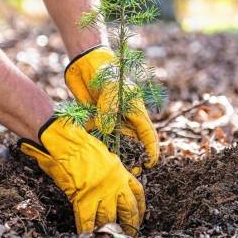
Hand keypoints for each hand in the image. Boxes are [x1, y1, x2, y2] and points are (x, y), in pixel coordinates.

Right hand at [18, 117, 145, 235]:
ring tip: (110, 237)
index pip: (137, 192)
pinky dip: (88, 230)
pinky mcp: (84, 199)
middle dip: (130, 224)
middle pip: (129, 209)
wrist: (67, 143)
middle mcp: (115, 184)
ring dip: (110, 230)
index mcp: (120, 171)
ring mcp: (101, 193)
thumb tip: (112, 184)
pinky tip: (88, 236)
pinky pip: (88, 221)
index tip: (140, 216)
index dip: (140, 207)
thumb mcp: (104, 155)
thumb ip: (111, 171)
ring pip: (110, 218)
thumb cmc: (81, 145)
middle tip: (129, 233)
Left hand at [64, 45, 158, 168]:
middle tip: (128, 173)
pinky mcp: (94, 120)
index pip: (147, 134)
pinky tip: (92, 151)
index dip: (151, 150)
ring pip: (114, 142)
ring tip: (110, 167)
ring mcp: (109, 120)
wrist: (86, 64)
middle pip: (132, 143)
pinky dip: (94, 142)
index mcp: (135, 111)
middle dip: (131, 159)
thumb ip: (109, 111)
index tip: (149, 164)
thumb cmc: (106, 73)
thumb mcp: (110, 90)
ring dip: (113, 154)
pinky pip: (96, 136)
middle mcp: (124, 118)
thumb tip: (107, 131)